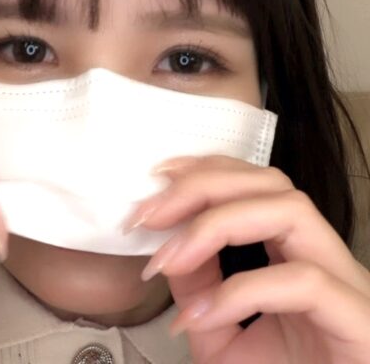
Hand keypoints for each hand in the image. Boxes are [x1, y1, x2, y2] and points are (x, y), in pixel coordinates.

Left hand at [124, 155, 369, 363]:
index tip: (159, 177)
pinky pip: (303, 281)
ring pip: (291, 212)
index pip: (256, 184)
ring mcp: (346, 285)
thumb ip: (196, 286)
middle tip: (149, 214)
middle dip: (202, 188)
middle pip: (270, 184)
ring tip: (168, 258)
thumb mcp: (217, 329)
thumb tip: (168, 247)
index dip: (207, 170)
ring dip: (217, 224)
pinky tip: (201, 315)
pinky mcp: (359, 321)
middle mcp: (323, 256)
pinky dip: (242, 290)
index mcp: (295, 250)